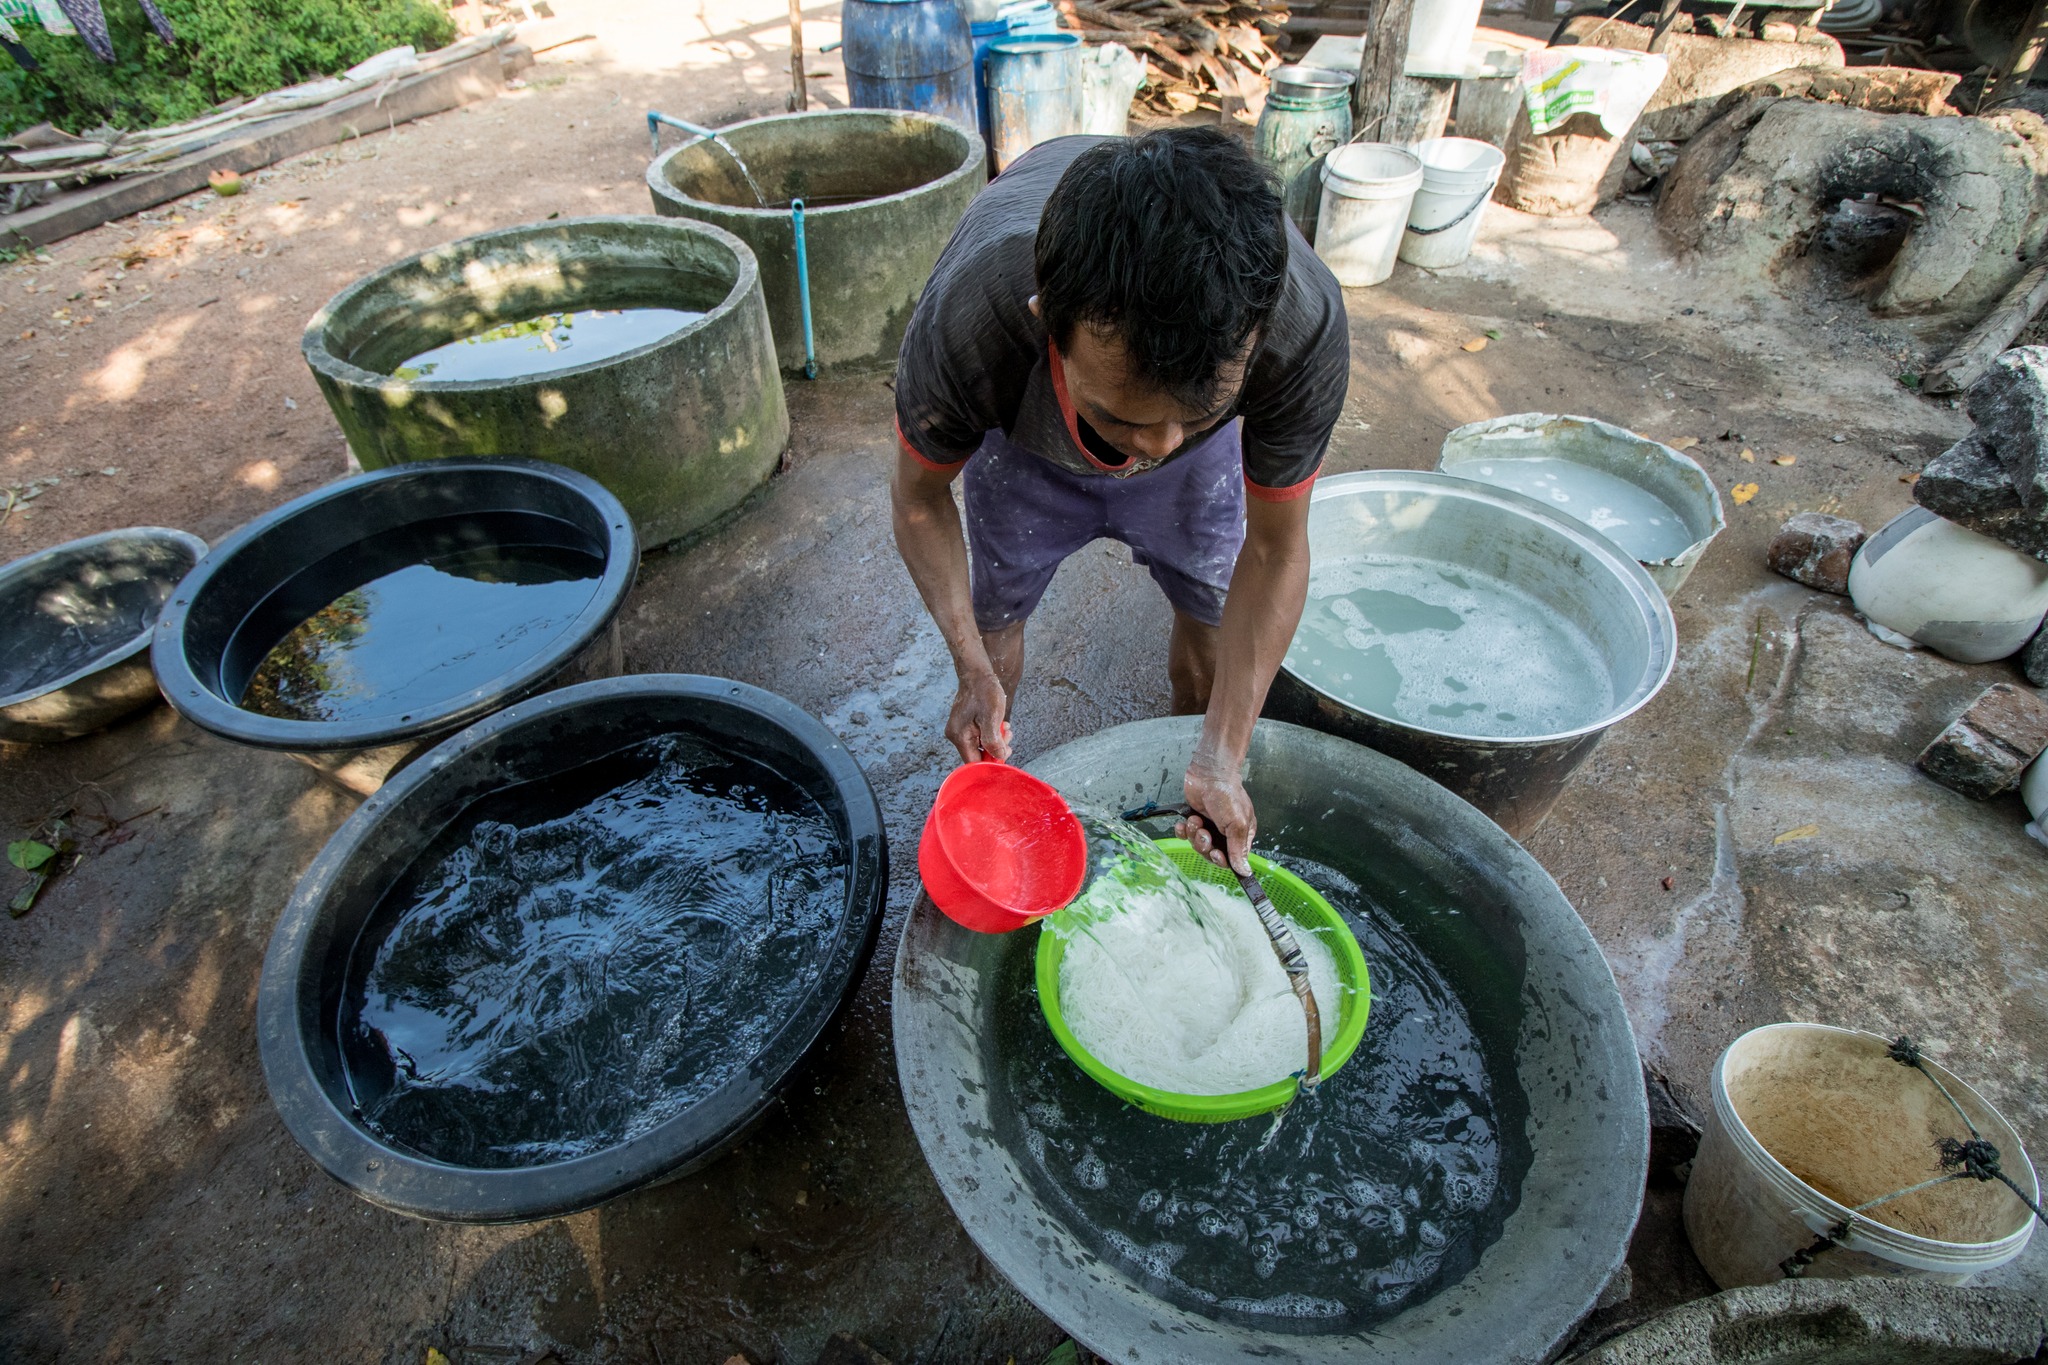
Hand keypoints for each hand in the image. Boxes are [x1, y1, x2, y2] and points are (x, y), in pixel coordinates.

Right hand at [946, 668, 1011, 763]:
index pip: (973, 761)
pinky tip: (1001, 724)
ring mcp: (960, 730)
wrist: (977, 673)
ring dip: (996, 740)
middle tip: (1008, 737)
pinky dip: (992, 733)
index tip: (1004, 753)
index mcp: (959, 736)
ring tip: (1006, 728)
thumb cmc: (984, 691)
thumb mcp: (992, 717)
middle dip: (995, 749)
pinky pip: (980, 736)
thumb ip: (993, 740)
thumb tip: (999, 757)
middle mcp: (956, 735)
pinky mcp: (966, 725)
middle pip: (977, 754)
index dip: (990, 761)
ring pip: (981, 745)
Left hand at [1176, 750, 1254, 873]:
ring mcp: (1209, 827)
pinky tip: (1183, 823)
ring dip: (1194, 835)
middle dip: (1204, 845)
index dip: (1222, 860)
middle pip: (1212, 854)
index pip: (1233, 858)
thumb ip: (1238, 849)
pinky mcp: (1194, 820)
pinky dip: (1183, 831)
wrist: (1209, 773)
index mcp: (1241, 834)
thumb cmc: (1227, 794)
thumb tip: (1245, 871)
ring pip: (1198, 845)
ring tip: (1195, 821)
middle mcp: (1225, 833)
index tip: (1216, 854)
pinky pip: (1186, 836)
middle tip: (1203, 834)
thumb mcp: (1237, 823)